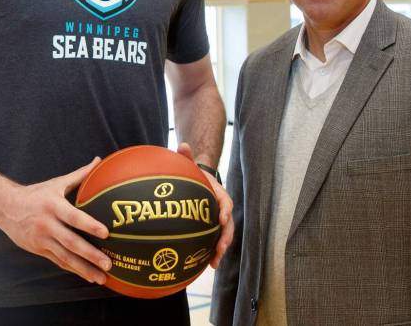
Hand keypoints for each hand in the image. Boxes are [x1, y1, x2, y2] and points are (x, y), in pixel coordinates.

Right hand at [0, 157, 111, 283]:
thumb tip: (99, 160)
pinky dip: (73, 270)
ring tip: (101, 278)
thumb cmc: (36, 193)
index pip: (74, 217)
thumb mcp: (56, 183)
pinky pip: (59, 262)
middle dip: (91, 255)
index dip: (90, 225)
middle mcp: (47, 224)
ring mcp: (42, 240)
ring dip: (84, 269)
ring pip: (65, 257)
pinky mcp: (39, 250)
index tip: (106, 233)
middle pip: (71, 242)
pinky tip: (87, 276)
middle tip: (109, 264)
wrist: (5, 207)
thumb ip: (80, 175)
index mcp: (53, 206)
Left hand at [177, 142, 233, 268]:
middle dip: (226, 236)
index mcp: (219, 193)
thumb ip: (186, 156)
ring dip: (221, 249)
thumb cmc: (193, 173)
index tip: (221, 218)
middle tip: (220, 248)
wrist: (198, 182)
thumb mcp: (190, 164)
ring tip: (214, 263)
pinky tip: (207, 266)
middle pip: (228, 224)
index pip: (226, 201)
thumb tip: (182, 144)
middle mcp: (221, 208)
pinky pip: (214, 241)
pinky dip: (212, 253)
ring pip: (223, 236)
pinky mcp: (210, 229)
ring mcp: (217, 220)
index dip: (225, 210)